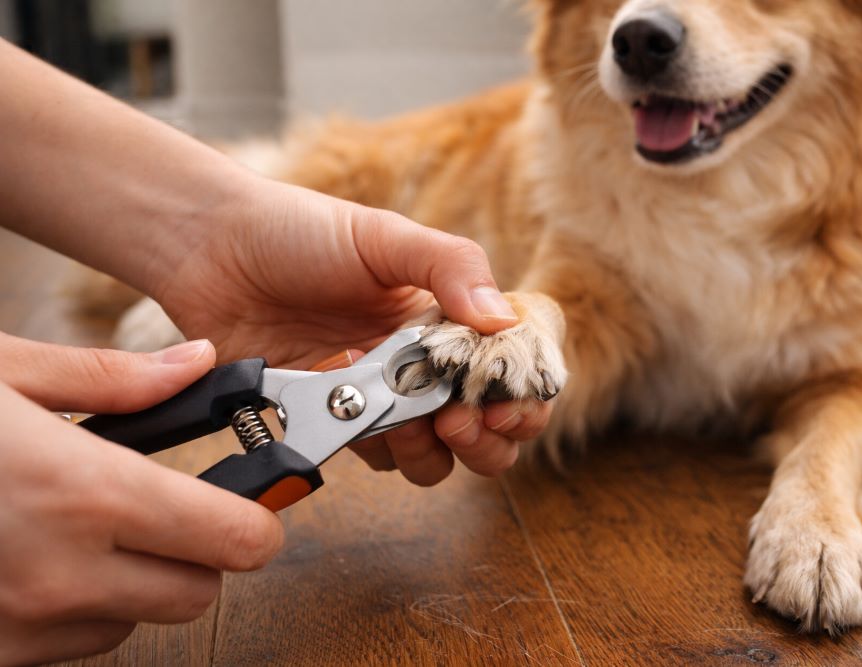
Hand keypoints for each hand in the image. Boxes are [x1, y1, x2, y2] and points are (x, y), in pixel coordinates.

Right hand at [0, 334, 282, 663]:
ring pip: (130, 624)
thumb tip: (197, 363)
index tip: (252, 505)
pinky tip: (31, 558)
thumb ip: (113, 379)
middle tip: (165, 509)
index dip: (255, 523)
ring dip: (130, 583)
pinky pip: (67, 647)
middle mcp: (54, 573)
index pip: (231, 541)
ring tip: (78, 525)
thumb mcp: (0, 372)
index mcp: (78, 490)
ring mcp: (12, 626)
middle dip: (198, 555)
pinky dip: (72, 610)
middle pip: (195, 594)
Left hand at [147, 177, 553, 485]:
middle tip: (463, 421)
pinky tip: (353, 408)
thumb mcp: (385, 236)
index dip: (523, 394)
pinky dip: (378, 447)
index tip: (507, 401)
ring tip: (414, 422)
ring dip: (436, 451)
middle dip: (490, 438)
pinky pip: (375, 457)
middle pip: (486, 428)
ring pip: (435, 456)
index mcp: (446, 315)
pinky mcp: (333, 422)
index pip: (511, 367)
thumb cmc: (299, 230)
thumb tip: (503, 320)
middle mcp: (422, 363)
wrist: (210, 250)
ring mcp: (379, 397)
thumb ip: (451, 268)